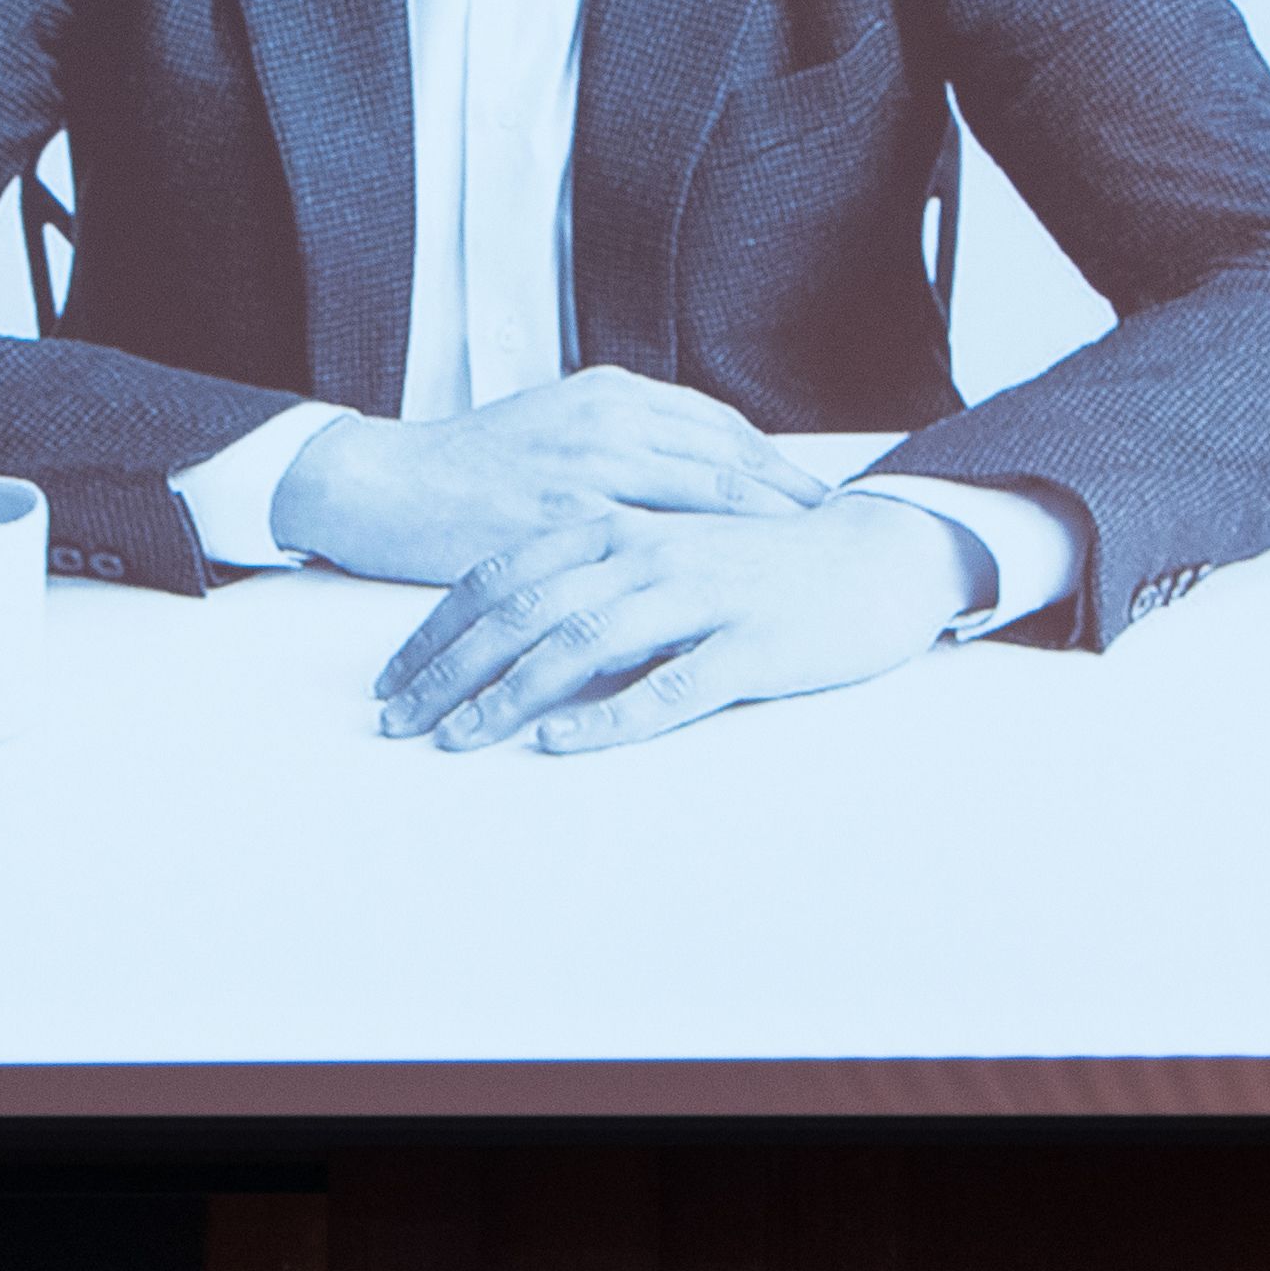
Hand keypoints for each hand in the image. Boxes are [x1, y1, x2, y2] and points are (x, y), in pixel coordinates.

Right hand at [272, 373, 833, 587]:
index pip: (719, 427)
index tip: (819, 497)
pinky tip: (732, 595)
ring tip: (813, 564)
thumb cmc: (468, 469)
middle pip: (728, 457)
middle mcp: (610, 421)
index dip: (776, 464)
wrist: (387, 485)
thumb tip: (685, 474)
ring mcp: (588, 467)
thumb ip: (620, 447)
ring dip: (765, 529)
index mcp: (612, 395)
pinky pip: (647, 547)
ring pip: (702, 495)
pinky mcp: (562, 519)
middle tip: (845, 532)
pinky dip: (699, 567)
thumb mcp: (555, 432)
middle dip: (792, 497)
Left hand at [372, 495, 979, 756]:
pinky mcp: (749, 643)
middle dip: (449, 670)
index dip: (437, 629)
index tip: (390, 680)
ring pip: (583, 643)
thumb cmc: (761, 565)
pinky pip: (668, 685)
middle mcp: (649, 551)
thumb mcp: (663, 553)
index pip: (503, 574)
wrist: (879, 557)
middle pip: (524, 610)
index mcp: (619, 525)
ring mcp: (699, 596)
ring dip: (510, 695)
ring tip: (458, 738)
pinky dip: (608, 717)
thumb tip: (509, 632)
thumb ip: (592, 579)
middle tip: (397, 723)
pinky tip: (560, 744)